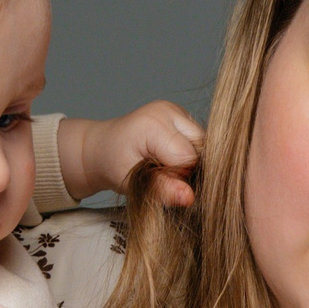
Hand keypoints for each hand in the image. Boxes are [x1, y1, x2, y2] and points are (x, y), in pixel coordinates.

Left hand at [58, 100, 201, 204]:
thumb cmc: (114, 165)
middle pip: (201, 149)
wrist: (104, 147)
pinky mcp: (184, 115)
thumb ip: (161, 190)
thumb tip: (189, 197)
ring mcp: (178, 110)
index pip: (188, 158)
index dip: (179, 177)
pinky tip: (170, 155)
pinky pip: (200, 140)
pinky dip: (190, 153)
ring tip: (164, 162)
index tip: (158, 179)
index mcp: (154, 123)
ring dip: (191, 160)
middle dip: (188, 168)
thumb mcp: (132, 183)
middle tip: (160, 172)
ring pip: (204, 145)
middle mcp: (170, 110)